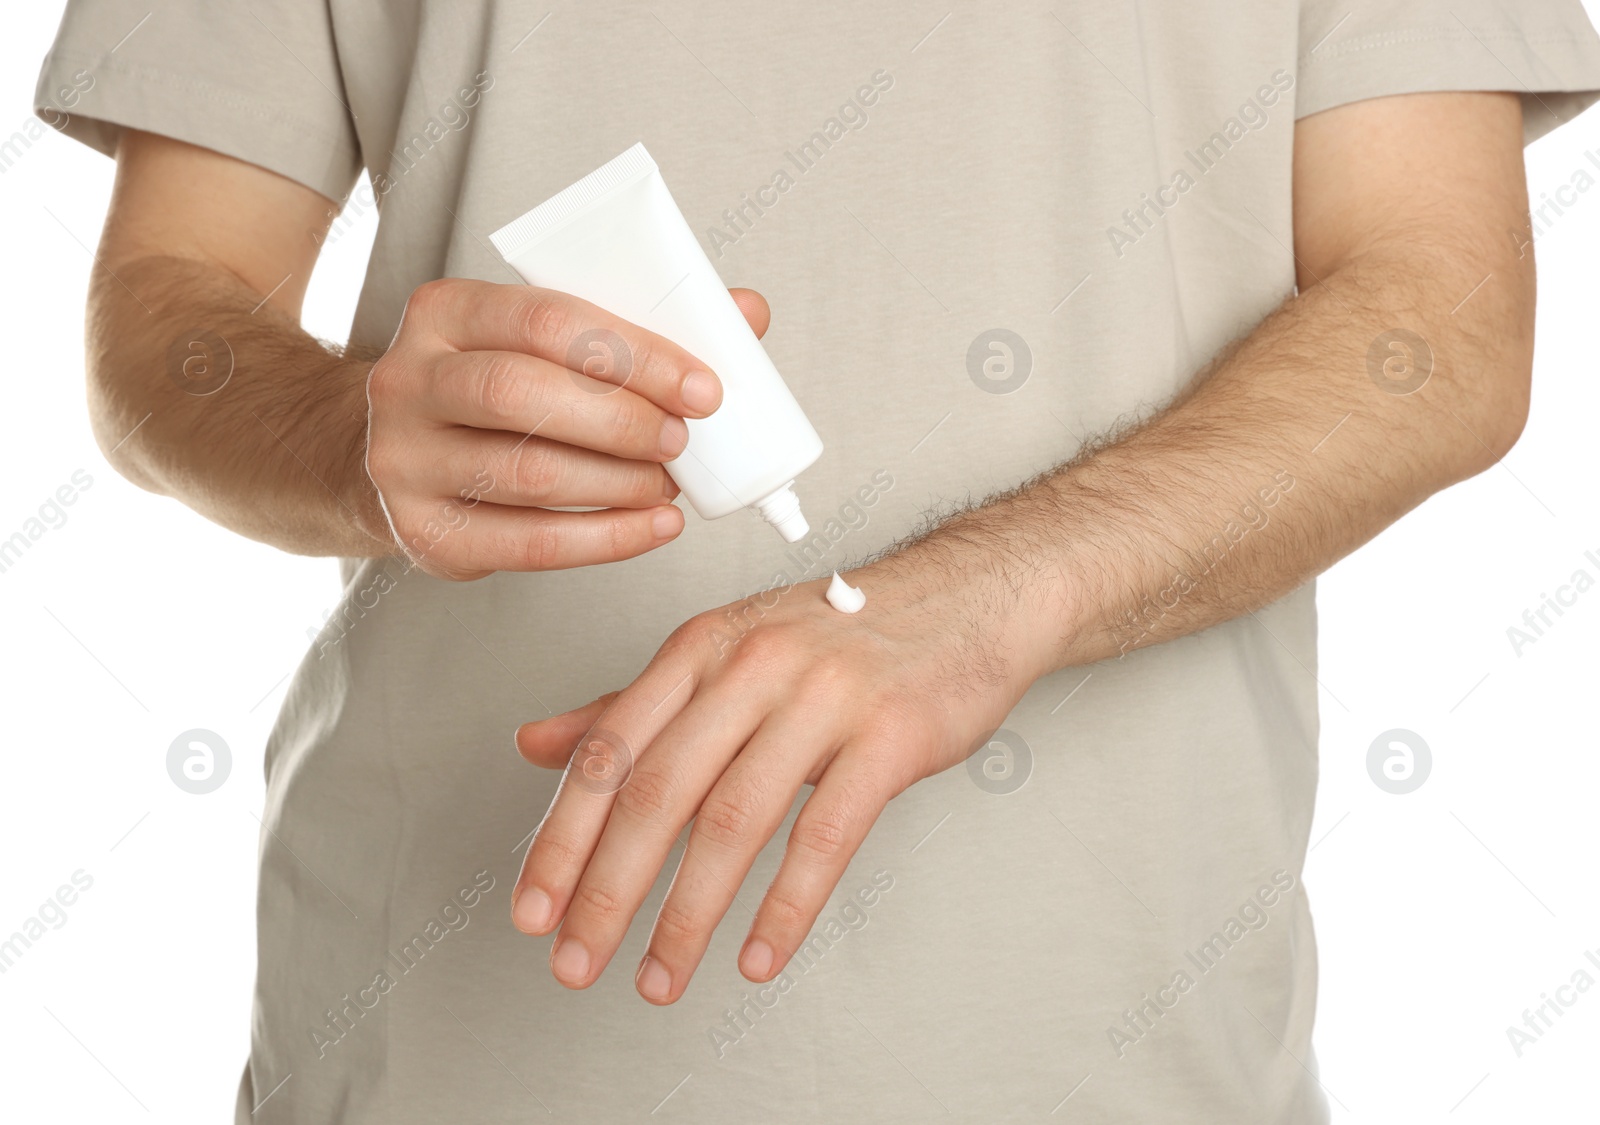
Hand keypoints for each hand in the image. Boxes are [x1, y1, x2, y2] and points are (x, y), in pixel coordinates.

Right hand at [362, 278, 769, 577]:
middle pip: (522, 393)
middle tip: (682, 440)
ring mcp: (406, 460)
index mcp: (445, 311)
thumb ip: (636, 324)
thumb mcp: (540, 339)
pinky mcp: (425, 532)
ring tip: (667, 483)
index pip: (546, 319)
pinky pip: (528, 544)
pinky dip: (606, 539)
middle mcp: (410, 380)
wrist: (381, 454)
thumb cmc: (488, 390)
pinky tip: (652, 526)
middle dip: (622, 420)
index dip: (635, 355)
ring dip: (619, 483)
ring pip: (527, 473)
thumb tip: (746, 314)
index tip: (701, 387)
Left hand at [508, 556, 1056, 1002]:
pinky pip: (826, 836)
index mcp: (702, 646)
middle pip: (660, 791)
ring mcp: (824, 698)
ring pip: (735, 820)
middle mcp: (753, 665)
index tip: (533, 908)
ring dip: (689, 915)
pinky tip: (758, 956)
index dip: (563, 836)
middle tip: (577, 960)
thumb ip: (632, 704)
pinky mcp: (890, 736)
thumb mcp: (727, 653)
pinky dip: (786, 908)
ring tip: (661, 976)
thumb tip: (535, 745)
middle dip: (609, 889)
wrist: (968, 598)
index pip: (611, 750)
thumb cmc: (844, 634)